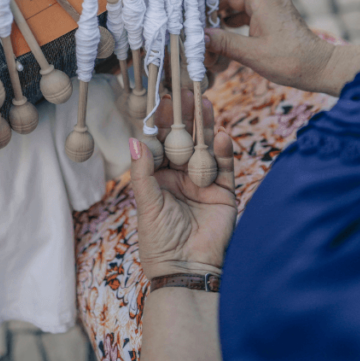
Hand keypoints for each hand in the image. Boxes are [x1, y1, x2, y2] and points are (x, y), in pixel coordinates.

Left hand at [130, 90, 235, 279]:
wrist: (186, 270)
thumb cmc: (158, 242)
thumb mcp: (147, 204)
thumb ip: (143, 172)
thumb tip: (135, 140)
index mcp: (158, 177)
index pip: (161, 143)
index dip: (162, 122)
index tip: (162, 99)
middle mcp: (181, 176)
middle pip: (185, 140)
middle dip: (186, 116)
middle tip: (187, 90)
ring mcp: (204, 182)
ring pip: (206, 147)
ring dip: (206, 126)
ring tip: (205, 102)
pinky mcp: (224, 192)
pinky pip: (224, 166)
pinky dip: (223, 150)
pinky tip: (220, 134)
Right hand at [205, 0, 336, 92]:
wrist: (319, 68)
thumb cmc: (292, 60)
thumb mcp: (253, 54)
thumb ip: (225, 43)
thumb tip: (200, 37)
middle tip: (197, 14)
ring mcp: (271, 9)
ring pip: (241, 1)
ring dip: (224, 11)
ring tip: (207, 26)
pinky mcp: (272, 20)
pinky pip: (249, 12)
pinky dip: (234, 19)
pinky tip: (224, 33)